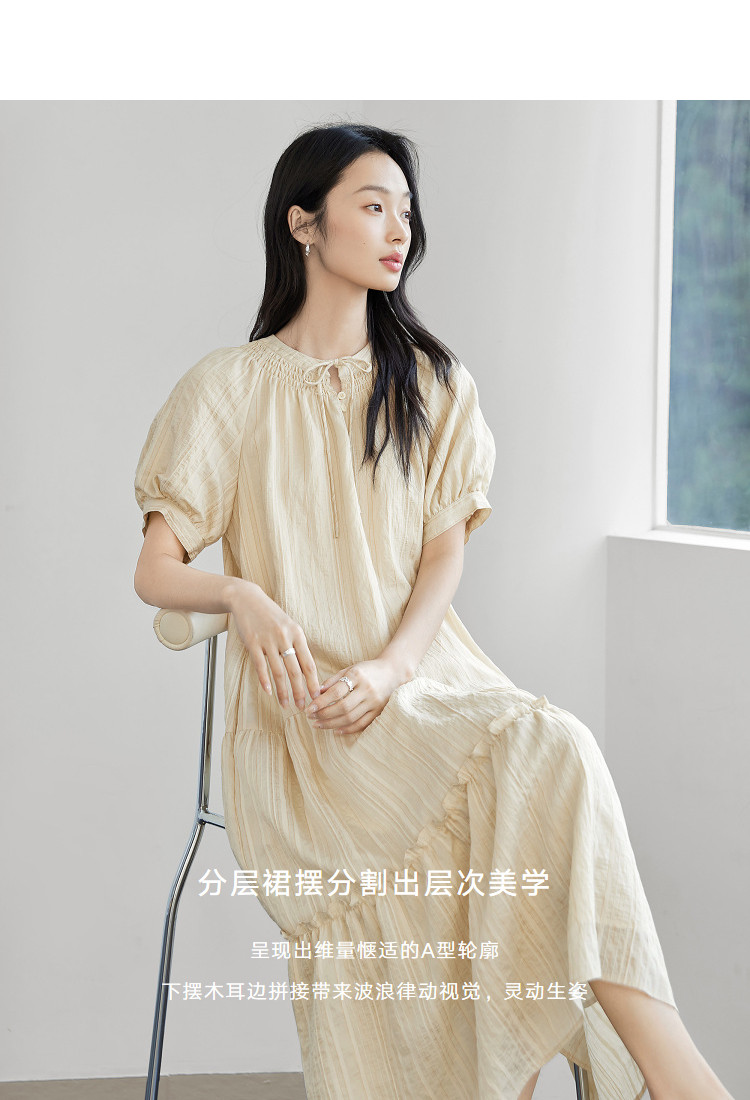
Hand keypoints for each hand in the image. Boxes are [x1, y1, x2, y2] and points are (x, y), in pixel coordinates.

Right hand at [227, 580, 320, 708]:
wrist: (247, 599)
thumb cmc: (270, 615)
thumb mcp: (289, 626)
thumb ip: (297, 645)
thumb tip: (307, 669)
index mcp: (298, 634)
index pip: (309, 663)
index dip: (313, 682)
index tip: (317, 697)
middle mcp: (285, 637)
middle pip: (295, 671)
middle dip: (300, 691)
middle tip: (302, 707)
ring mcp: (268, 640)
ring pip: (279, 672)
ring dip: (283, 691)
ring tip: (286, 705)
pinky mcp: (253, 642)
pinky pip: (261, 666)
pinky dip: (265, 681)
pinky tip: (268, 692)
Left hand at [303, 657, 404, 735]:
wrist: (393, 672)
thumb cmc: (367, 670)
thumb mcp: (350, 669)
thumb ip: (333, 680)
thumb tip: (316, 693)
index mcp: (358, 675)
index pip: (336, 692)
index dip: (321, 702)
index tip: (309, 708)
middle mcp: (367, 689)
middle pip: (343, 707)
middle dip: (324, 714)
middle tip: (311, 718)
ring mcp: (374, 702)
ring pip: (350, 718)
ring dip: (332, 724)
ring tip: (318, 725)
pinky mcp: (378, 711)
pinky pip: (361, 724)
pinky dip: (347, 729)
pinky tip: (335, 730)